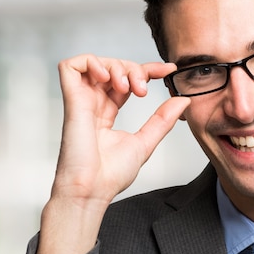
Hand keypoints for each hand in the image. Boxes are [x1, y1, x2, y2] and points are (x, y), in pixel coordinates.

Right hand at [38, 54, 189, 253]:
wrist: (92, 191)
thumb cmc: (110, 175)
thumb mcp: (146, 141)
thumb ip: (163, 120)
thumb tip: (183, 100)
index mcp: (107, 111)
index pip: (128, 79)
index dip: (148, 69)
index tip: (169, 70)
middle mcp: (93, 103)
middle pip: (114, 67)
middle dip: (135, 69)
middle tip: (143, 90)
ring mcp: (81, 101)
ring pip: (96, 62)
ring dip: (117, 66)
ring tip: (127, 87)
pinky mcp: (71, 101)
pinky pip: (71, 66)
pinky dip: (91, 62)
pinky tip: (107, 77)